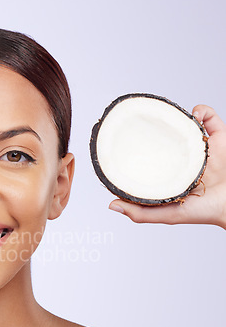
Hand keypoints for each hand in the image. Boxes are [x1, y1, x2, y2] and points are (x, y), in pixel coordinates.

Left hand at [109, 105, 225, 228]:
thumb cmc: (204, 212)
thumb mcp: (167, 215)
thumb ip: (140, 213)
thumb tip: (111, 205)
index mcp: (170, 174)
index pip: (149, 159)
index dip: (136, 153)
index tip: (123, 147)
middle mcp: (184, 160)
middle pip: (165, 140)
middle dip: (153, 131)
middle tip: (139, 124)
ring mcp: (201, 149)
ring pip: (184, 126)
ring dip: (175, 118)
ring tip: (165, 116)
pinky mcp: (220, 139)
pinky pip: (210, 118)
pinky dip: (203, 111)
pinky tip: (194, 114)